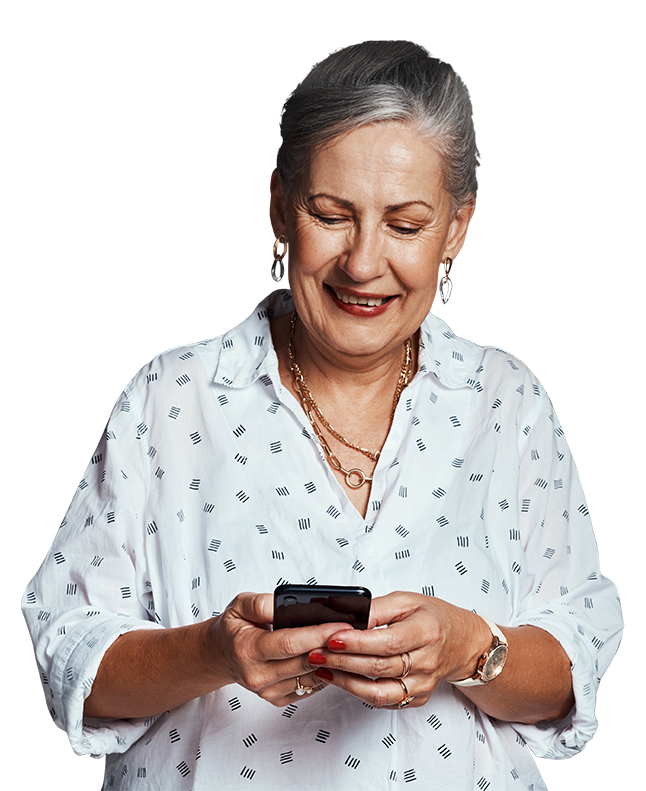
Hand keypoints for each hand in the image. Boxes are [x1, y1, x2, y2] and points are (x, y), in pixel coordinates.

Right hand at [205, 592, 350, 706]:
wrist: (220, 654)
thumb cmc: (233, 627)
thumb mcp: (240, 605)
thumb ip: (262, 603)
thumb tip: (284, 603)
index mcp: (247, 650)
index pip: (290, 643)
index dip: (318, 634)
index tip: (342, 625)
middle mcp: (257, 675)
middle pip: (305, 661)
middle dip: (333, 646)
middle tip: (356, 632)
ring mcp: (267, 691)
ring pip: (311, 677)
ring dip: (333, 661)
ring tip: (350, 643)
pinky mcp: (276, 699)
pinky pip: (308, 687)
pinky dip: (324, 673)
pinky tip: (333, 657)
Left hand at [308, 591, 490, 709]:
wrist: (463, 643)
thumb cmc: (433, 617)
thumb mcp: (407, 601)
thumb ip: (377, 608)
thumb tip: (346, 614)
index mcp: (426, 631)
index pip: (388, 642)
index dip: (358, 642)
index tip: (332, 637)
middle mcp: (426, 662)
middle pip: (379, 667)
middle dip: (343, 660)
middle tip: (316, 652)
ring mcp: (422, 684)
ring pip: (379, 692)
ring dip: (346, 682)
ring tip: (322, 668)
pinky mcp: (417, 699)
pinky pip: (385, 701)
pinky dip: (359, 692)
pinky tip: (341, 679)